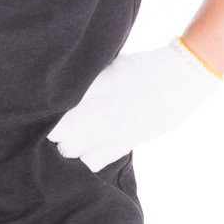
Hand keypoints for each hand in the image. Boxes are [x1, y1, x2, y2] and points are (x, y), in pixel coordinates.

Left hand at [47, 39, 221, 171]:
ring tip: (64, 147)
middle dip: (56, 135)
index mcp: (105, 81)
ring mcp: (123, 123)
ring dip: (70, 149)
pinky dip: (89, 160)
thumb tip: (64, 83)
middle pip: (71, 128)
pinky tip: (82, 157)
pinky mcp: (134, 137)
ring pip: (83, 146)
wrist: (183, 76)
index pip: (69, 102)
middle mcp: (111, 104)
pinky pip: (103, 156)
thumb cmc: (144, 66)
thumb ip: (93, 76)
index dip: (51, 113)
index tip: (40, 115)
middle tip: (49, 135)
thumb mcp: (116, 63)